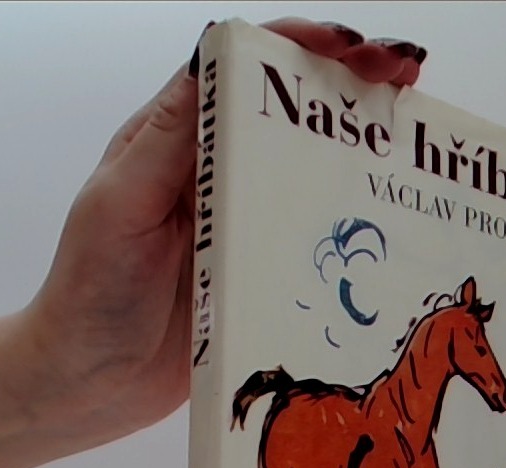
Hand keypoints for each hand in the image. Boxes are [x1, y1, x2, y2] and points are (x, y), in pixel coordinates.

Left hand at [27, 19, 425, 444]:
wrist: (89, 381)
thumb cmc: (90, 289)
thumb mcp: (119, 203)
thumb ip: (168, 140)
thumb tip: (212, 59)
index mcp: (181, 139)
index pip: (246, 69)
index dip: (304, 47)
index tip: (357, 50)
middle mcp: (221, 174)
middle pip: (295, 114)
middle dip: (354, 85)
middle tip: (411, 78)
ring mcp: (248, 227)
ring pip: (315, 174)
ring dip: (366, 151)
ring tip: (416, 142)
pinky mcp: (266, 277)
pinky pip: (318, 244)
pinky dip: (357, 228)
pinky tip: (394, 227)